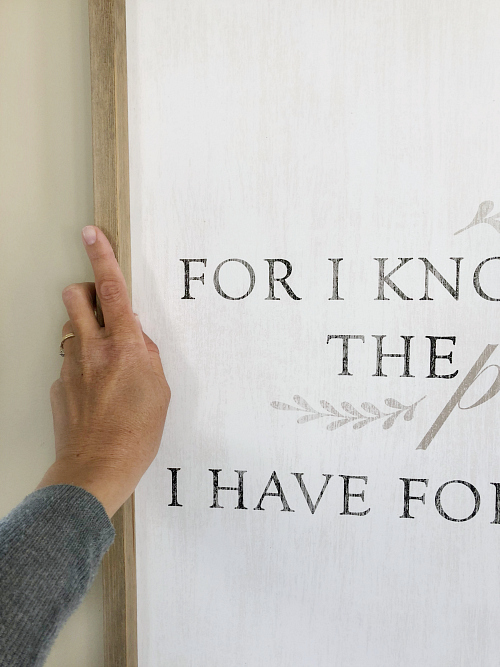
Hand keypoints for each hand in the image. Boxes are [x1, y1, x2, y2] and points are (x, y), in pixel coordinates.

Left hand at [38, 226, 169, 516]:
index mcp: (123, 347)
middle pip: (76, 296)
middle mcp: (92, 350)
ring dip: (86, 331)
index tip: (92, 233)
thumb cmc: (137, 432)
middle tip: (103, 308)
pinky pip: (69, 362)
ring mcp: (70, 367)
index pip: (113, 290)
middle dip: (87, 292)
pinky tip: (97, 394)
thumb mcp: (160, 390)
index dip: (102, 257)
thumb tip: (136, 336)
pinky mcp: (58, 385)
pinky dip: (83, 367)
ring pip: (71, 329)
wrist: (98, 468)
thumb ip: (147, 354)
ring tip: (105, 361)